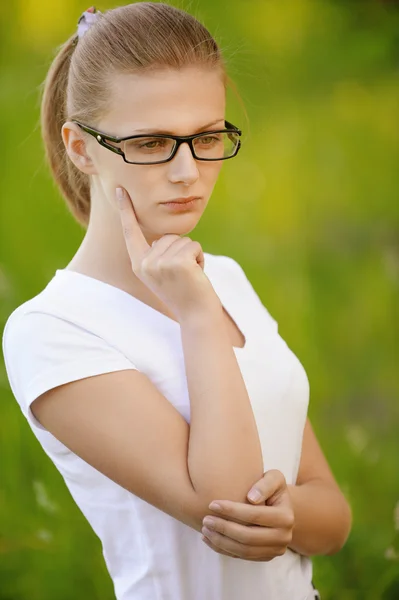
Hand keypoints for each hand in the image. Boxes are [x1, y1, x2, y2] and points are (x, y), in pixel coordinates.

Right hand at [116, 186, 218, 321]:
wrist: (195, 314)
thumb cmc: (183, 292)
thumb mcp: (163, 272)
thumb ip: (158, 254)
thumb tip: (165, 237)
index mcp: (138, 264)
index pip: (130, 232)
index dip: (125, 209)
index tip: (119, 189)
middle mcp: (145, 263)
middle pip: (168, 235)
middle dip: (182, 251)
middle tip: (182, 275)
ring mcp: (160, 263)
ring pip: (183, 240)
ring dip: (192, 255)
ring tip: (189, 276)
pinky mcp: (178, 263)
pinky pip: (194, 245)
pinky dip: (200, 258)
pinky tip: (196, 275)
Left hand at [201, 469, 294, 560]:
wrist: (279, 506)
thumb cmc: (271, 488)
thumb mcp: (274, 478)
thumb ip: (265, 484)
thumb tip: (252, 498)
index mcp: (286, 517)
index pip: (254, 515)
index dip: (232, 511)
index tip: (212, 504)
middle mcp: (283, 537)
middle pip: (248, 537)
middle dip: (224, 529)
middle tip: (205, 519)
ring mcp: (275, 550)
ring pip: (244, 551)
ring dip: (221, 542)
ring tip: (205, 530)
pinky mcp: (265, 557)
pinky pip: (242, 557)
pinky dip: (223, 550)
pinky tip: (209, 539)